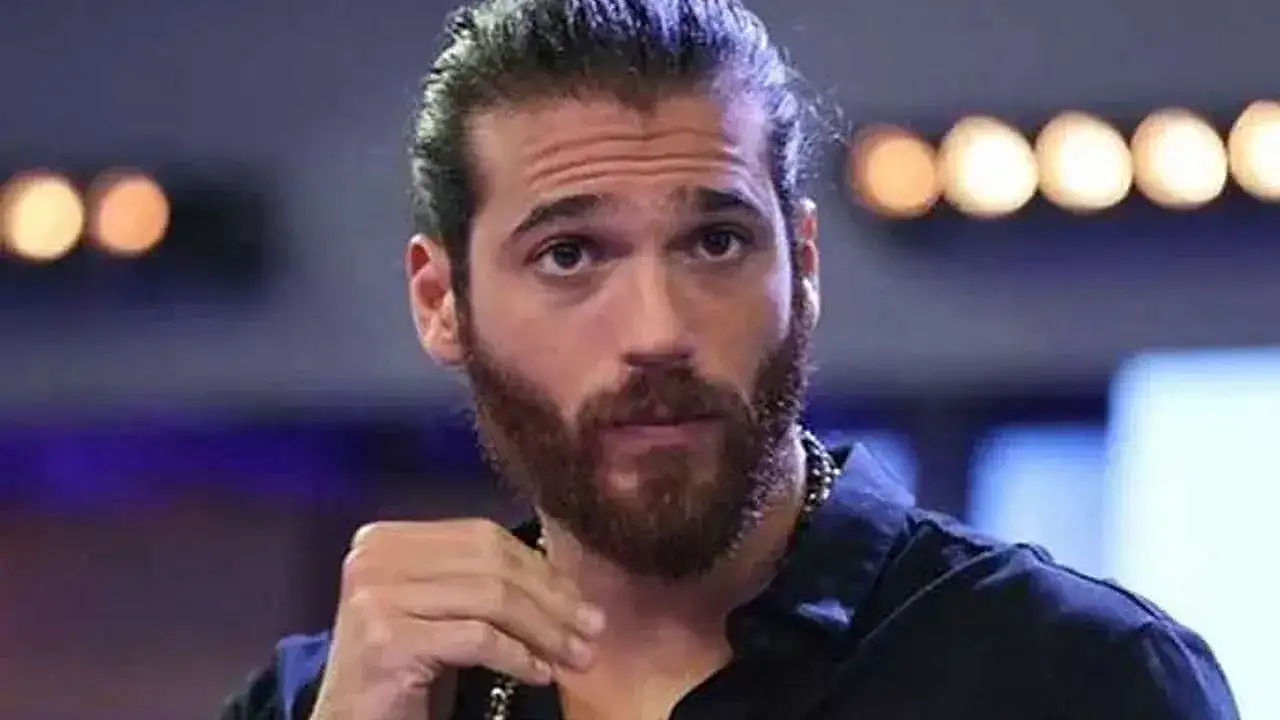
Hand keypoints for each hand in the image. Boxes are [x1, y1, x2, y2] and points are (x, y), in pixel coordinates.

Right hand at [308, 519, 604, 719]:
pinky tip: (539, 673)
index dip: (540, 567)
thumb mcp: (442, 611)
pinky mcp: (386, 639)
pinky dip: (518, 656)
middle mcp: (374, 557)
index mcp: (387, 538)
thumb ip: (482, 580)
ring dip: (545, 631)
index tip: (582, 601)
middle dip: (552, 599)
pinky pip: (476, 638)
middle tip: (592, 629)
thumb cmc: (405, 670)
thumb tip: (565, 578)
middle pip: (490, 564)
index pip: (482, 537)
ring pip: (490, 599)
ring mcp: (375, 596)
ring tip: (576, 657)